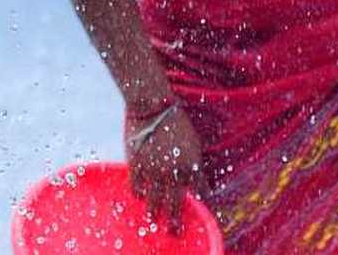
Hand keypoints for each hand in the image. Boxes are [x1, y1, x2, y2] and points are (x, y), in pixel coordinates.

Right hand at [127, 105, 204, 235]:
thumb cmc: (175, 120)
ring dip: (154, 212)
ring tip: (153, 220)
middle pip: (176, 204)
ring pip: (154, 200)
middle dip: (175, 221)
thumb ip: (193, 161)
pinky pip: (137, 186)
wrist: (152, 106)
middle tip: (174, 232)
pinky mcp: (137, 165)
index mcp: (192, 165)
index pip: (200, 192)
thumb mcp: (192, 141)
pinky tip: (139, 196)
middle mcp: (174, 173)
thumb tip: (194, 178)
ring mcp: (154, 171)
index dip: (200, 202)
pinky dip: (138, 193)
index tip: (197, 209)